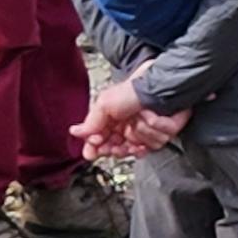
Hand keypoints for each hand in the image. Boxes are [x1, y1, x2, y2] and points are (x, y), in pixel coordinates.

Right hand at [73, 79, 188, 160]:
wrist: (159, 84)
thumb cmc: (133, 90)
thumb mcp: (105, 103)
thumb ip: (90, 122)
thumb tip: (75, 132)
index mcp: (112, 123)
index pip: (100, 144)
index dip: (97, 150)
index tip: (93, 152)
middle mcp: (127, 130)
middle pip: (119, 152)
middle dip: (117, 149)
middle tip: (116, 145)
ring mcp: (146, 133)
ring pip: (139, 149)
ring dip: (140, 133)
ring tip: (139, 119)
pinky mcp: (163, 134)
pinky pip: (157, 143)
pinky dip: (155, 130)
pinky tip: (151, 120)